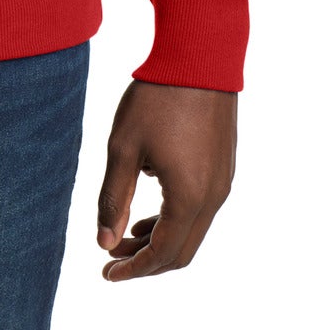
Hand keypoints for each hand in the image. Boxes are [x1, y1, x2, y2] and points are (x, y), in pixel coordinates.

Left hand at [96, 79, 236, 280]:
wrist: (200, 57)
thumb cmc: (157, 98)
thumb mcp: (124, 147)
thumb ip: (115, 198)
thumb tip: (104, 241)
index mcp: (189, 198)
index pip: (162, 254)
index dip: (133, 269)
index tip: (106, 272)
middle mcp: (213, 197)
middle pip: (181, 251)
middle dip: (146, 260)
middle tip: (112, 256)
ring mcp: (223, 182)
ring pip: (193, 231)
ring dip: (160, 239)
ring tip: (126, 233)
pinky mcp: (224, 167)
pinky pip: (201, 209)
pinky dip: (175, 219)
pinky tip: (151, 206)